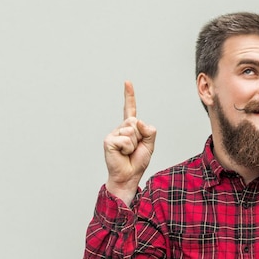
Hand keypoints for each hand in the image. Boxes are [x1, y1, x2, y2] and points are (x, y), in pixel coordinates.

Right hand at [103, 81, 156, 204]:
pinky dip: (128, 148)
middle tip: (134, 148)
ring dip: (134, 144)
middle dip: (140, 136)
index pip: (130, 109)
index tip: (127, 82)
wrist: (129, 176)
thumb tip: (138, 122)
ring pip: (132, 130)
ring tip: (128, 152)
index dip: (129, 96)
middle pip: (136, 122)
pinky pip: (126, 139)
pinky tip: (122, 154)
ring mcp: (113, 134)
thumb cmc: (137, 161)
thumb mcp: (150, 144)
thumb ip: (149, 130)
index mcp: (130, 128)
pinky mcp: (109, 140)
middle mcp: (120, 129)